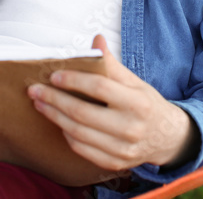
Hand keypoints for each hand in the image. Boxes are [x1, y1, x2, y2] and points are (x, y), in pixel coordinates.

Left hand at [27, 34, 199, 170]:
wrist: (168, 138)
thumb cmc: (146, 104)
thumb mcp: (135, 82)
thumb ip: (112, 64)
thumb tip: (96, 39)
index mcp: (137, 103)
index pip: (99, 88)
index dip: (74, 80)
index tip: (54, 75)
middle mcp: (130, 128)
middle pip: (83, 113)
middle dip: (54, 100)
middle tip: (35, 90)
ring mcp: (122, 150)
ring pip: (78, 133)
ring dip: (54, 117)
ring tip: (40, 105)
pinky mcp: (114, 163)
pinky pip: (82, 150)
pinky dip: (67, 135)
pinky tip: (59, 122)